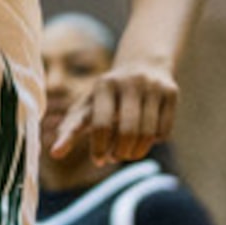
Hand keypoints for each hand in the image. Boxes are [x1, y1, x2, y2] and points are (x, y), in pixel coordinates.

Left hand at [49, 57, 179, 165]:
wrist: (143, 63)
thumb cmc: (107, 95)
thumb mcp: (88, 105)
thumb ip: (71, 128)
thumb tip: (53, 153)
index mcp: (104, 84)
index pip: (100, 124)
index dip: (98, 147)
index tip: (98, 161)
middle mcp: (129, 82)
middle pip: (127, 132)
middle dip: (120, 152)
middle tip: (114, 157)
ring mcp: (152, 86)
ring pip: (148, 135)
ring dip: (137, 152)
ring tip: (128, 153)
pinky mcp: (171, 92)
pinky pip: (164, 132)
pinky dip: (155, 142)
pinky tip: (147, 136)